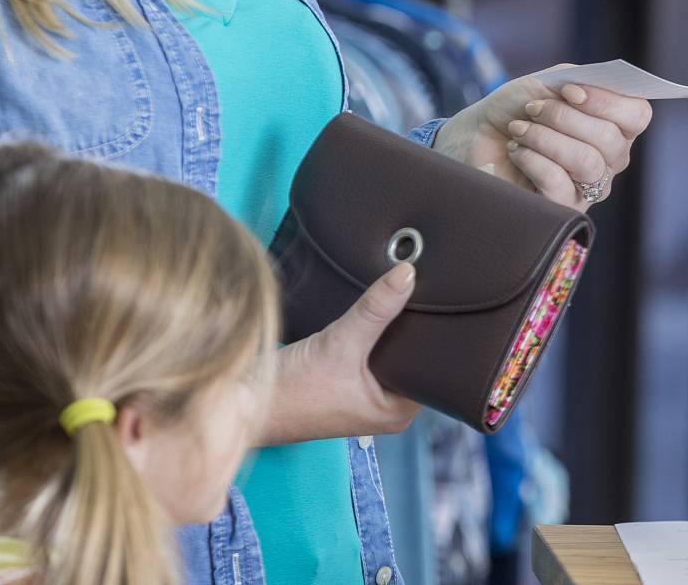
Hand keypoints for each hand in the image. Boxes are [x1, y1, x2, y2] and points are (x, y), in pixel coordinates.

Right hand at [259, 263, 422, 444]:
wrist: (242, 404)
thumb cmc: (288, 393)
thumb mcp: (338, 345)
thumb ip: (375, 310)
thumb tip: (408, 275)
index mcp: (398, 412)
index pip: (437, 369)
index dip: (439, 335)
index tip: (445, 300)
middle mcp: (387, 405)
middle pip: (414, 357)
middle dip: (413, 326)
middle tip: (423, 286)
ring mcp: (366, 393)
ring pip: (391, 351)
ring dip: (389, 325)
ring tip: (398, 290)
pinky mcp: (347, 380)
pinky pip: (370, 349)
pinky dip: (370, 329)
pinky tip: (371, 306)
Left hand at [434, 66, 652, 208]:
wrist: (478, 136)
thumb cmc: (517, 109)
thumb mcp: (548, 83)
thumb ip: (579, 79)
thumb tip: (593, 87)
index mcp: (615, 125)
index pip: (637, 115)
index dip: (606, 101)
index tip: (569, 91)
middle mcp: (609, 159)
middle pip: (609, 139)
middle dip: (564, 117)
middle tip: (533, 109)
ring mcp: (589, 187)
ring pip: (587, 161)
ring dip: (546, 138)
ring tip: (520, 129)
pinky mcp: (563, 208)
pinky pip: (559, 183)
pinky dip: (533, 160)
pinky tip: (518, 152)